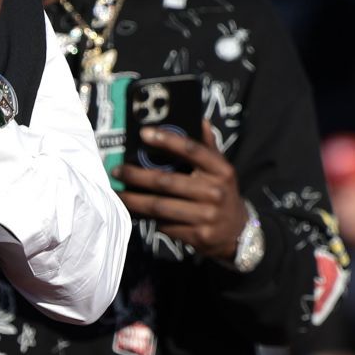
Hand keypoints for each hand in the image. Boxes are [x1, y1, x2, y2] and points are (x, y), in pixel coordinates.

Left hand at [114, 119, 248, 260]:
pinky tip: (133, 211)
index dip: (167, 140)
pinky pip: (164, 224)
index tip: (144, 133)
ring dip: (134, 200)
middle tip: (117, 170)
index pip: (192, 150)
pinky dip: (146, 218)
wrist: (237, 231)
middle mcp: (215, 192)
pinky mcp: (197, 235)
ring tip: (118, 193)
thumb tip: (199, 119)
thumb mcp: (221, 170)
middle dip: (137, 176)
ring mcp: (206, 215)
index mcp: (221, 170)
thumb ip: (208, 147)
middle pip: (167, 181)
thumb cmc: (222, 193)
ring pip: (160, 206)